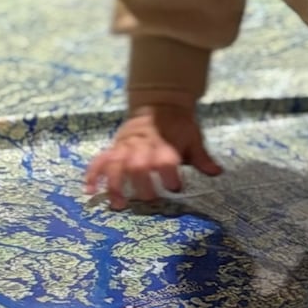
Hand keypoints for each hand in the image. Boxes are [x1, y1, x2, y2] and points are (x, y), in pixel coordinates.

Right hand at [82, 105, 221, 208]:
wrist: (160, 103)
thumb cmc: (178, 126)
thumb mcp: (193, 137)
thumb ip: (201, 157)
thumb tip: (217, 172)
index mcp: (164, 142)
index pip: (166, 158)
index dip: (169, 174)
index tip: (175, 186)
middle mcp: (142, 145)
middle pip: (138, 164)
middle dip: (141, 183)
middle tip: (149, 199)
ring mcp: (125, 146)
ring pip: (115, 164)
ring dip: (115, 184)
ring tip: (118, 204)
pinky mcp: (114, 147)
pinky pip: (99, 160)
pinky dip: (93, 174)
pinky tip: (90, 190)